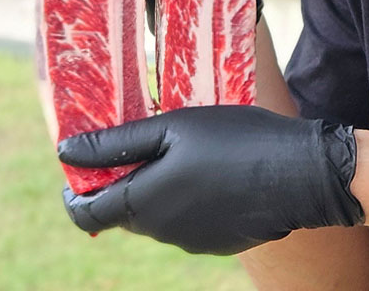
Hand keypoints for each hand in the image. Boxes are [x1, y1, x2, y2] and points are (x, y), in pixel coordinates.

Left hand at [58, 105, 362, 254]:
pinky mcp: (219, 242)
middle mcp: (161, 231)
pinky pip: (189, 221)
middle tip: (145, 138)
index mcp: (143, 203)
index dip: (75, 189)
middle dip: (122, 180)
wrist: (302, 174)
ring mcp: (191, 241)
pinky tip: (218, 169)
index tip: (83, 161)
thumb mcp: (175, 126)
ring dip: (158, 187)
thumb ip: (119, 142)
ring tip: (189, 147)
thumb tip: (66, 151)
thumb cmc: (235, 139)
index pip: (84, 212)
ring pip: (157, 216)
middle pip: (123, 212)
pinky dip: (189, 198)